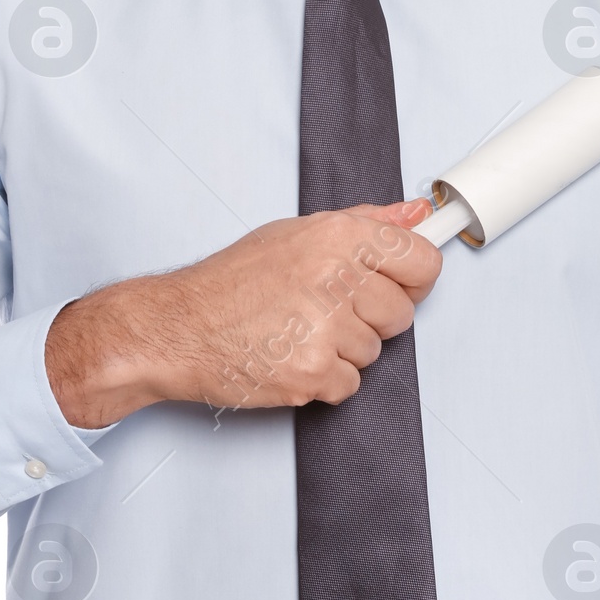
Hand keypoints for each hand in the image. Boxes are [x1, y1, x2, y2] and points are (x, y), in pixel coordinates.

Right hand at [44, 200, 440, 425]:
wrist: (177, 328)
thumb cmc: (229, 283)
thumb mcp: (295, 233)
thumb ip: (363, 224)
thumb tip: (415, 215)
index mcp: (337, 237)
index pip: (422, 261)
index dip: (412, 279)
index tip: (397, 284)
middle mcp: (336, 279)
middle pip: (401, 314)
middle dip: (370, 319)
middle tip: (324, 311)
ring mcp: (326, 330)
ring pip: (375, 352)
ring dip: (343, 350)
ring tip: (297, 331)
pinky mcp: (312, 373)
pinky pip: (349, 384)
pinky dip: (324, 380)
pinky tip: (290, 356)